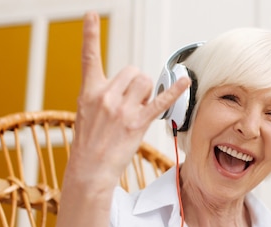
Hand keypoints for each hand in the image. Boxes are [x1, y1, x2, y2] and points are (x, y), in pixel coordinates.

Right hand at [67, 12, 190, 188]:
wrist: (89, 169)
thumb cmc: (89, 144)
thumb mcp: (86, 113)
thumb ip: (102, 95)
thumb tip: (126, 87)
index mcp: (89, 91)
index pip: (89, 57)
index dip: (89, 34)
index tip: (90, 15)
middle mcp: (105, 95)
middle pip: (132, 71)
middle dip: (136, 85)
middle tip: (131, 104)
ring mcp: (121, 109)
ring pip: (145, 82)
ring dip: (147, 94)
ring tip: (137, 112)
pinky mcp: (136, 122)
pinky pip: (159, 101)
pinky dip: (174, 91)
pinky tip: (184, 82)